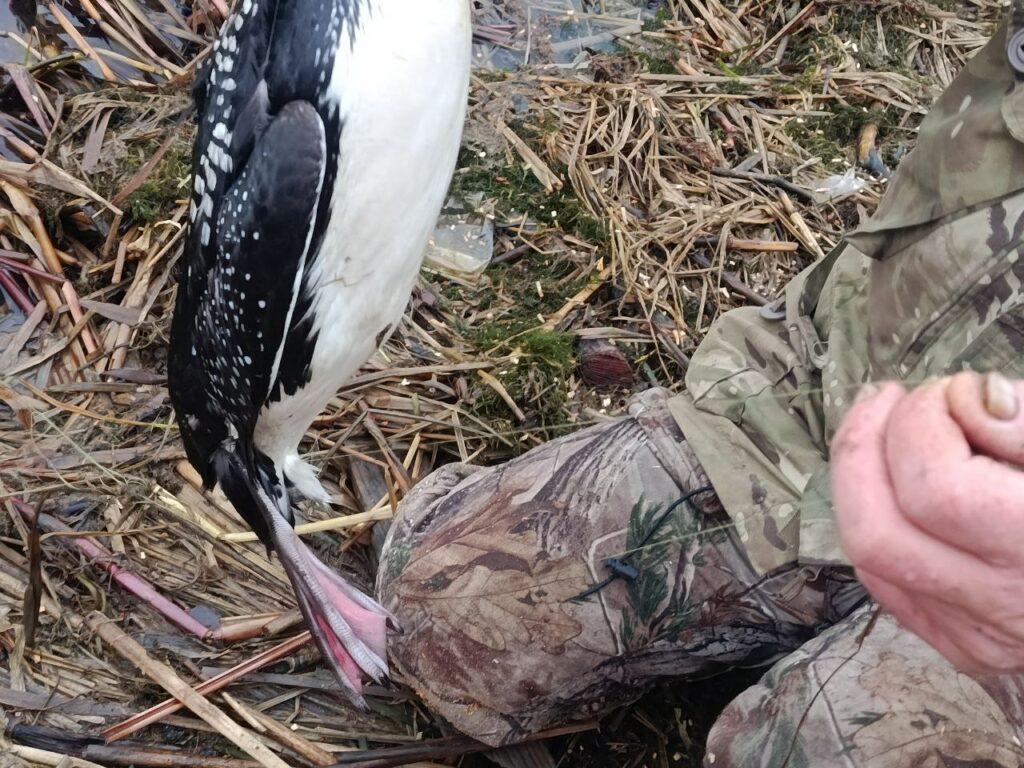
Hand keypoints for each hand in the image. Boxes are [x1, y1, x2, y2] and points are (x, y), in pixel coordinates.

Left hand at [833, 371, 1023, 673]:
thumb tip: (976, 401)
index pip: (935, 489)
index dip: (926, 420)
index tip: (959, 389)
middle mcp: (1008, 607)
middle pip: (879, 530)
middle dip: (862, 446)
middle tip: (886, 396)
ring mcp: (983, 637)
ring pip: (872, 558)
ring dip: (860, 479)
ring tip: (884, 426)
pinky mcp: (968, 647)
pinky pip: (888, 582)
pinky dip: (879, 520)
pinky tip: (892, 481)